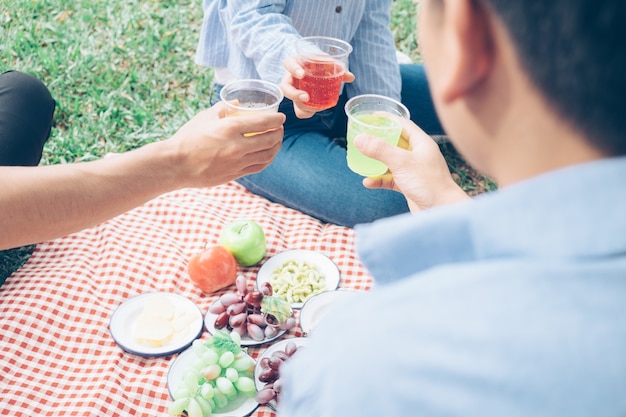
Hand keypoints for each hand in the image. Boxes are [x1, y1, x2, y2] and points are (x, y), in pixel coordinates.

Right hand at [168, 101, 285, 187]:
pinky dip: (266, 160)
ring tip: (277, 141)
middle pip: (270, 140)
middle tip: (280, 128)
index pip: (264, 123)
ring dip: (276, 147)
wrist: (176, 164)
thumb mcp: (205, 116)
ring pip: (267, 156)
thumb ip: (224, 108)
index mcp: (231, 128)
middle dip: (279, 133)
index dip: (277, 120)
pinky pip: (258, 167)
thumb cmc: (188, 137)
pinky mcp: (235, 174)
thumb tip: (237, 104)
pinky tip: (267, 155)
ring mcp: (237, 162)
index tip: (281, 117)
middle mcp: (237, 146)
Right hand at [280, 55, 354, 118]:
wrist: (316, 68)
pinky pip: (300, 111)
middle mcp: (291, 78)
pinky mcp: (299, 102)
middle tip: (306, 97)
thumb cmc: (319, 62)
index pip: (288, 63)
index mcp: (295, 63)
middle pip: (285, 88)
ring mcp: (294, 91)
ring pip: (292, 102)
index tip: (302, 74)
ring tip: (315, 107)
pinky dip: (308, 112)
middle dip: (294, 94)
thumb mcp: (327, 61)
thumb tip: (350, 77)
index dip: (293, 69)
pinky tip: (317, 110)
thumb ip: (337, 67)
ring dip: (302, 107)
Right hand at [354, 120, 468, 210]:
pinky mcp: (409, 185)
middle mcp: (418, 155)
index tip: (371, 118)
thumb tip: (360, 139)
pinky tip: (368, 182)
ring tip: (361, 159)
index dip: (387, 119)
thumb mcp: (401, 163)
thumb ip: (380, 149)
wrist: (441, 210)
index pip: (403, 125)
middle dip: (378, 141)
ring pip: (391, 161)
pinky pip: (391, 179)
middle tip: (362, 138)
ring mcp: (413, 171)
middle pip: (395, 142)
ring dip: (376, 161)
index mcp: (421, 143)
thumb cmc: (428, 184)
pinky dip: (379, 179)